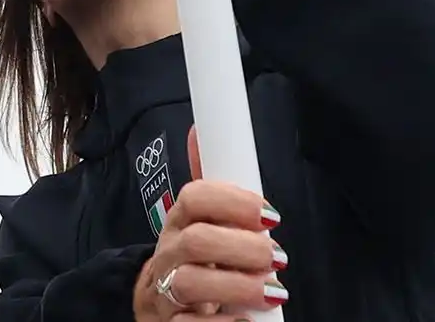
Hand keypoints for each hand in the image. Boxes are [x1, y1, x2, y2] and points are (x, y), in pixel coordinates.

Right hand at [132, 127, 287, 319]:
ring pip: (190, 283)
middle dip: (242, 248)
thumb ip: (212, 187)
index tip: (270, 216)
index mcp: (180, 222)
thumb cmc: (192, 260)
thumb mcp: (199, 220)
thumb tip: (198, 131)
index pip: (193, 198)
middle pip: (196, 241)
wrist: (158, 306)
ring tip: (272, 292)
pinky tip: (248, 321)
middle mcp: (170, 253)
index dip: (233, 202)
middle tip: (276, 258)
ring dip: (237, 287)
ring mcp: (167, 290)